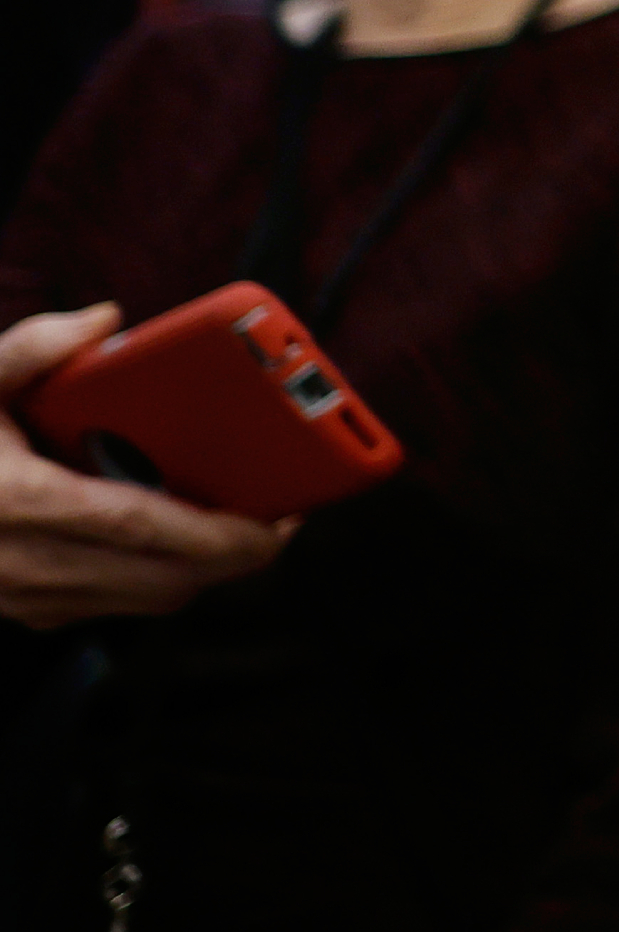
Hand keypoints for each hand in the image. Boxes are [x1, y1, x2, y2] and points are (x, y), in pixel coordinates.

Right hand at [0, 305, 294, 625]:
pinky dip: (150, 579)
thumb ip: (34, 346)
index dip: (223, 534)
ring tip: (235, 522)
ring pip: (141, 604)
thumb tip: (106, 319)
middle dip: (232, 559)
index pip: (145, 530)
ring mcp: (17, 598)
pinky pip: (107, 605)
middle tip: (276, 518)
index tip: (279, 521)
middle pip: (161, 584)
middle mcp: (20, 564)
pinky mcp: (17, 611)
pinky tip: (169, 537)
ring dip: (197, 572)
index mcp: (17, 502)